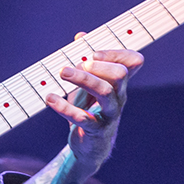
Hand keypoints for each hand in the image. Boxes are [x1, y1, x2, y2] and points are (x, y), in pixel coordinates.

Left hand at [43, 44, 142, 170]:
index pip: (133, 62)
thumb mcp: (87, 84)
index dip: (116, 52)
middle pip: (120, 74)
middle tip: (78, 63)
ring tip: (63, 72)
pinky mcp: (96, 131)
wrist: (89, 146)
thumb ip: (86, 60)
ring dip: (82, 79)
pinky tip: (51, 99)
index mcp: (119, 84)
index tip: (93, 52)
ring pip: (105, 92)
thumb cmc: (89, 110)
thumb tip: (81, 36)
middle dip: (98, 65)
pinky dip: (65, 107)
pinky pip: (83, 118)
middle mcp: (119, 97)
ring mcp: (110, 115)